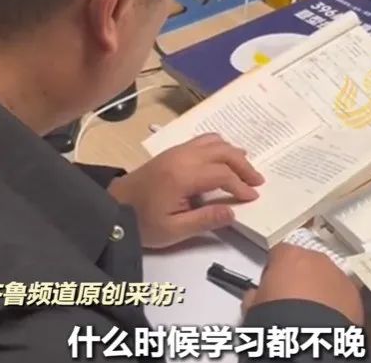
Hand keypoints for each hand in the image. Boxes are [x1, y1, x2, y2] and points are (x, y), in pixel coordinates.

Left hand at [108, 134, 263, 247]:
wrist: (114, 206)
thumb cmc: (142, 222)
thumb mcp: (173, 230)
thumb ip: (204, 220)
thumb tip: (233, 211)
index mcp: (182, 176)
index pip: (222, 174)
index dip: (240, 185)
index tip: (253, 197)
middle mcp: (182, 156)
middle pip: (222, 152)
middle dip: (243, 165)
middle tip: (257, 181)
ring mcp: (177, 151)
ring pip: (213, 142)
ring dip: (233, 153)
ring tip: (246, 167)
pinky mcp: (173, 151)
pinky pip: (202, 140)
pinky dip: (219, 146)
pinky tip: (225, 157)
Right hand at [242, 243, 363, 324]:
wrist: (309, 336)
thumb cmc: (275, 315)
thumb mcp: (253, 305)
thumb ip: (254, 293)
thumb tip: (254, 295)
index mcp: (288, 255)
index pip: (278, 253)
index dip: (274, 269)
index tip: (272, 286)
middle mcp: (316, 259)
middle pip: (306, 261)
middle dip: (300, 276)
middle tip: (293, 300)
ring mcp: (338, 274)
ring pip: (327, 277)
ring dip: (320, 289)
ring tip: (313, 313)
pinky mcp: (354, 294)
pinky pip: (342, 294)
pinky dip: (336, 303)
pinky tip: (328, 320)